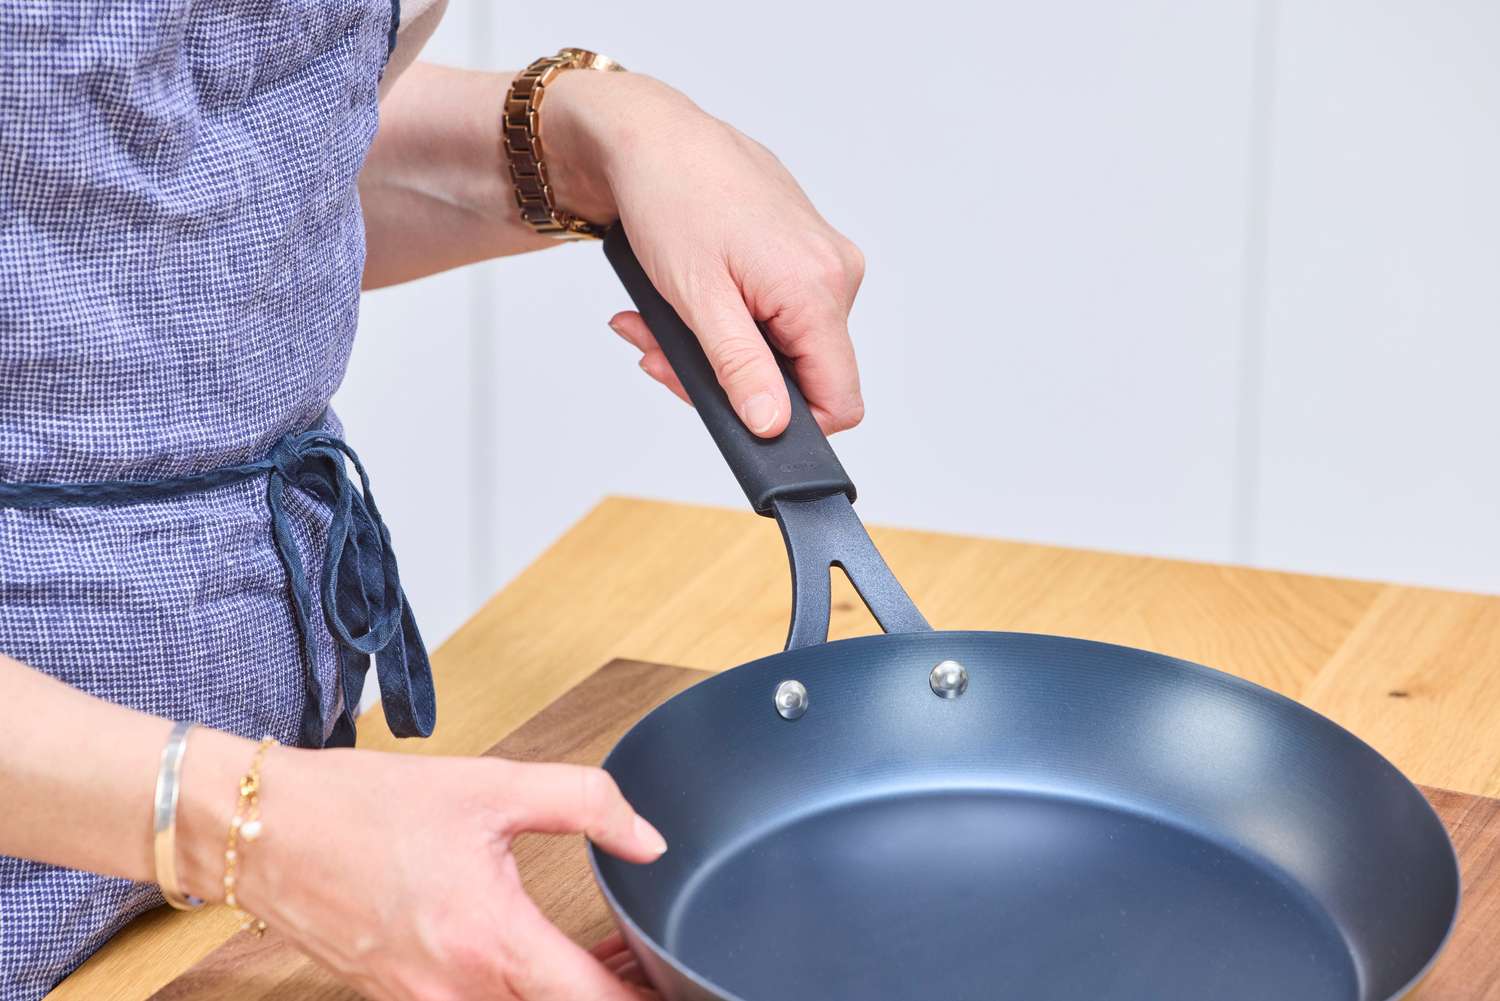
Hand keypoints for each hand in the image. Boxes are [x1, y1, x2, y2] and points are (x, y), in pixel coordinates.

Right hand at [180, 739, 665, 1000]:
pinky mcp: (400, 999)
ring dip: (563, 991)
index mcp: (489, 939)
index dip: (644, 994)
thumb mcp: (489, 785)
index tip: (673, 976)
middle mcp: (456, 992)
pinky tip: (530, 946)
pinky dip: (516, 987)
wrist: (261, 829)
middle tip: (641, 957)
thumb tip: (647, 839)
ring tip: (596, 952)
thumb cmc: (361, 808)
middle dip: (611, 991)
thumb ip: (585, 802)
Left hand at [545, 72, 865, 437]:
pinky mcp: (802, 253)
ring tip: (656, 323)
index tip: (732, 416)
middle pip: (802, 375)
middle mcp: (836, 275)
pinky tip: (682, 301)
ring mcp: (822, 261)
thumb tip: (774, 426)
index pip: (839, 400)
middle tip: (660, 356)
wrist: (653, 134)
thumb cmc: (671, 198)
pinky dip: (727, 319)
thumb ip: (741, 369)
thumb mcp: (699, 299)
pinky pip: (775, 313)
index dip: (791, 426)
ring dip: (717, 350)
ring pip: (781, 346)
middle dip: (729, 380)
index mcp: (819, 289)